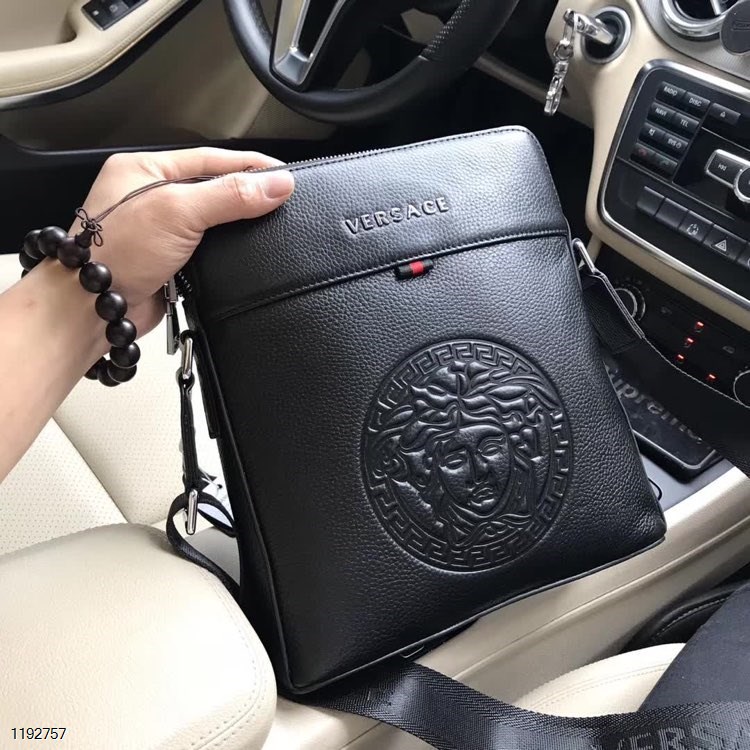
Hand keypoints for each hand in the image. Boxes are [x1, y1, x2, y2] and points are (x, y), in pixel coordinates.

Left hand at [72, 147, 294, 337]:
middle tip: (281, 198)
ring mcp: (160, 231)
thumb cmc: (116, 253)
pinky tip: (245, 251)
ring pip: (212, 220)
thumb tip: (277, 185)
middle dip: (246, 193)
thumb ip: (230, 195)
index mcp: (143, 169)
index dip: (248, 165)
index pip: (208, 158)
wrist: (94, 310)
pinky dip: (227, 250)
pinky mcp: (170, 261)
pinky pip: (208, 250)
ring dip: (237, 224)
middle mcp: (149, 197)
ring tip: (269, 221)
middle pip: (211, 188)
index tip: (283, 173)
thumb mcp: (177, 210)